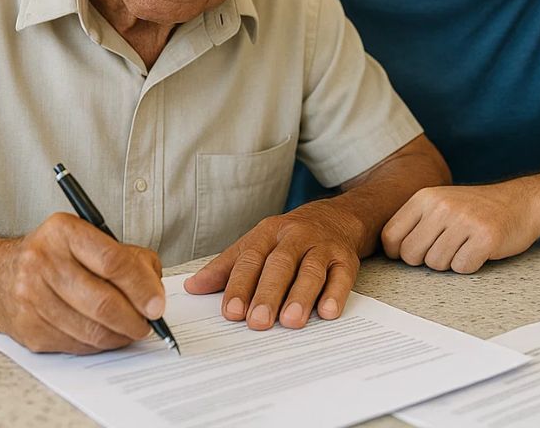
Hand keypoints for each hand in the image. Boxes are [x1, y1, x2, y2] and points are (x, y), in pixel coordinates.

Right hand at [0, 212, 164, 353]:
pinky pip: (76, 345)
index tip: (157, 304)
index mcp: (63, 231)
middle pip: (103, 302)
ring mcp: (32, 297)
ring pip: (91, 330)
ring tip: (129, 330)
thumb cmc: (55, 256)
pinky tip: (104, 335)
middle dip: (134, 319)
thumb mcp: (89, 238)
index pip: (113, 261)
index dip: (141, 287)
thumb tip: (154, 295)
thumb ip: (129, 258)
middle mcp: (43, 261)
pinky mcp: (29, 328)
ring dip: (120, 336)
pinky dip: (98, 344)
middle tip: (147, 323)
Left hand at [183, 200, 364, 330]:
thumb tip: (193, 287)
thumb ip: (227, 266)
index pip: (251, 259)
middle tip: (257, 322)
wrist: (338, 216)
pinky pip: (342, 277)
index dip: (239, 285)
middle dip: (268, 294)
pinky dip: (335, 294)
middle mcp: (295, 237)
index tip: (230, 312)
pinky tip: (327, 312)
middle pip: (280, 264)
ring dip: (300, 296)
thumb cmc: (289, 238)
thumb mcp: (257, 243)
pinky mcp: (346, 259)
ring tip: (290, 321)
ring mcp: (323, 247)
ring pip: (311, 270)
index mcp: (268, 233)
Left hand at [381, 182, 539, 273]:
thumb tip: (388, 251)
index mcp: (425, 197)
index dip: (398, 252)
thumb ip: (414, 222)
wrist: (521, 202)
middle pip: (410, 255)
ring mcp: (464, 220)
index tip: (416, 251)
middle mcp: (442, 206)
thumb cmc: (475, 209)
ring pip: (435, 264)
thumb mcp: (440, 203)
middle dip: (425, 260)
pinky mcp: (485, 237)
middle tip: (446, 248)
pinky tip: (479, 250)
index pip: (390, 236)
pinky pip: (461, 268)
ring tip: (464, 245)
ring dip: (449, 262)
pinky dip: (469, 265)